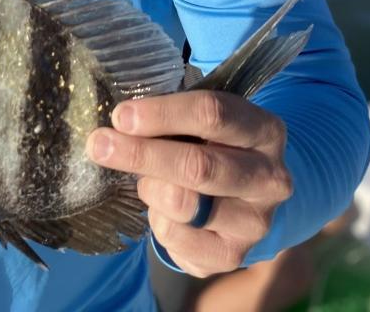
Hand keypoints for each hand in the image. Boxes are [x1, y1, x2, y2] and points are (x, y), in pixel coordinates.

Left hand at [86, 91, 292, 276]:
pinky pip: (176, 237)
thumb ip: (169, 116)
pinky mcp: (233, 255)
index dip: (161, 114)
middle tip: (99, 144)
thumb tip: (119, 122)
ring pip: (183, 203)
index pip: (212, 114)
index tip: (121, 116)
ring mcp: (255, 222)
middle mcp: (270, 178)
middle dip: (141, 154)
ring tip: (146, 179)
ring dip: (150, 186)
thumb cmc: (210, 142)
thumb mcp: (200, 119)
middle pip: (197, 166)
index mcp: (264, 130)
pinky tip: (161, 207)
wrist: (243, 194)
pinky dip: (157, 219)